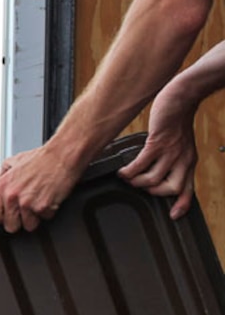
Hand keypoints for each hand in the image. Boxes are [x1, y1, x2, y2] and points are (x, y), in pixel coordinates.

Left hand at [0, 144, 80, 232]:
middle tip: (27, 209)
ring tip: (40, 201)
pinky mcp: (44, 206)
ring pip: (29, 225)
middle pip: (10, 226)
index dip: (2, 217)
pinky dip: (49, 211)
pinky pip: (45, 218)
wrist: (63, 154)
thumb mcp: (11, 162)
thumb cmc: (40, 158)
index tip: (8, 214)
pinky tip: (50, 198)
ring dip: (36, 217)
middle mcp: (12, 196)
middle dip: (20, 221)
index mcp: (2, 187)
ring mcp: (27, 203)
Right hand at [119, 93, 199, 218]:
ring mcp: (171, 152)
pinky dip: (129, 171)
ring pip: (153, 179)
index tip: (173, 216)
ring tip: (128, 177)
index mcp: (189, 162)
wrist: (180, 98)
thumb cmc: (177, 121)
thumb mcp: (181, 145)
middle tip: (140, 185)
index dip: (182, 205)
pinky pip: (140, 165)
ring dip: (136, 182)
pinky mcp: (157, 143)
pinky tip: (123, 169)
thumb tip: (154, 175)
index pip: (188, 189)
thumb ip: (171, 161)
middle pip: (171, 189)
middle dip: (152, 192)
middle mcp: (183, 159)